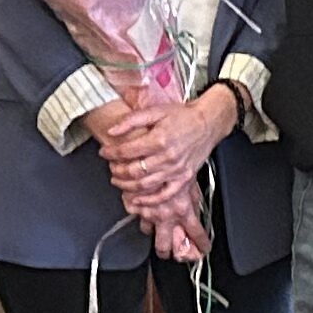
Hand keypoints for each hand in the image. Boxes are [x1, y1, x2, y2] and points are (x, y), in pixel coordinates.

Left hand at [99, 85, 235, 217]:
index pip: (127, 151)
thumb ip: (131, 120)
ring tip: (118, 181)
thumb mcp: (155, 111)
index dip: (111, 153)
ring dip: (126, 186)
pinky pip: (164, 195)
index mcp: (159, 139)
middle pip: (133, 171)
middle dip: (116, 171)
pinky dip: (149, 201)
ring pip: (145, 185)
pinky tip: (137, 199)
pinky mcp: (184, 179)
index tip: (104, 152)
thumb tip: (112, 130)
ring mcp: (176, 170)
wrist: (207, 123)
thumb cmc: (183, 117)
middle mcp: (168, 157)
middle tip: (111, 167)